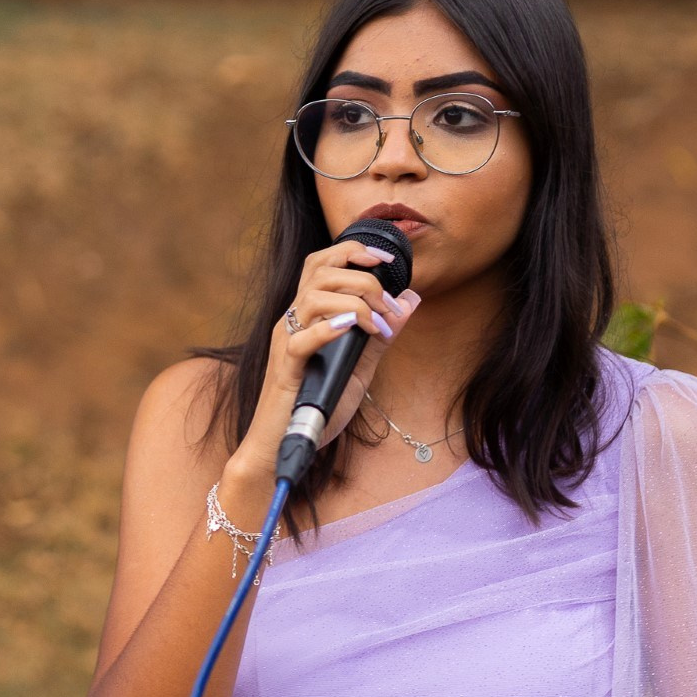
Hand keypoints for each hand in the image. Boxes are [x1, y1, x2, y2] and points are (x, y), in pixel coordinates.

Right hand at [219, 239, 418, 513]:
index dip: (353, 250)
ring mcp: (287, 343)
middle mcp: (293, 321)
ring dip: (355, 303)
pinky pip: (301, 340)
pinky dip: (328, 328)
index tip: (386, 259)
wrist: (286, 445)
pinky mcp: (286, 370)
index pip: (322, 263)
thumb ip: (382, 334)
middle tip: (390, 307)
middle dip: (363, 278)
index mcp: (307, 315)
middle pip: (320, 271)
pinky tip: (352, 327)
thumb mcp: (360, 367)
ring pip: (312, 297)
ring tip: (378, 325)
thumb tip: (411, 300)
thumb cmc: (318, 406)